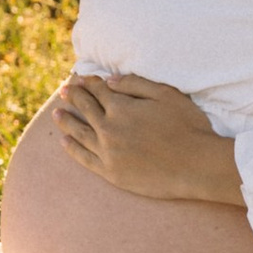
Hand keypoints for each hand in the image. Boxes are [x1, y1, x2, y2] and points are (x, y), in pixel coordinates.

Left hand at [54, 71, 242, 204]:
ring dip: (67, 121)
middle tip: (63, 91)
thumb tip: (110, 79)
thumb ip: (135, 85)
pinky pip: (85, 159)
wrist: (196, 165)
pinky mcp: (111, 173)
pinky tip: (65, 142)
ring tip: (56, 114)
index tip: (79, 78)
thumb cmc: (186, 126)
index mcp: (121, 107)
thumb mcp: (165, 95)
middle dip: (73, 97)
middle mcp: (109, 129)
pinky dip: (73, 149)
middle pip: (85, 109)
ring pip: (80, 133)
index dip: (88, 82)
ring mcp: (108, 153)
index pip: (98, 90)